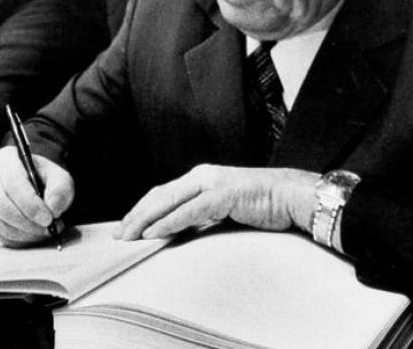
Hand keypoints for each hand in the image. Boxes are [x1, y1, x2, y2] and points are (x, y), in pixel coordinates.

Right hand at [0, 147, 73, 246]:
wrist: (37, 185)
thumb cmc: (46, 179)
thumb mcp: (61, 178)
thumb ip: (60, 190)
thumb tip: (52, 209)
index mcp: (4, 159)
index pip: (12, 183)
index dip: (30, 204)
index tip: (48, 218)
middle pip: (2, 205)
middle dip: (27, 222)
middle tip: (49, 229)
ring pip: (0, 222)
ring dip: (25, 232)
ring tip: (46, 231)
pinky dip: (19, 239)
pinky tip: (34, 234)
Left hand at [113, 164, 317, 240]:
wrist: (294, 196)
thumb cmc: (263, 204)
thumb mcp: (224, 210)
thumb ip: (202, 216)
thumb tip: (179, 231)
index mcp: (200, 179)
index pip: (162, 194)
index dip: (141, 210)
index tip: (125, 226)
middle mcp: (201, 177)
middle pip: (158, 196)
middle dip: (136, 215)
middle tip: (118, 234)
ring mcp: (212, 184)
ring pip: (168, 202)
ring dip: (145, 219)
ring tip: (129, 234)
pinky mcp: (223, 195)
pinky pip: (189, 211)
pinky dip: (168, 222)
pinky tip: (154, 232)